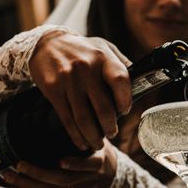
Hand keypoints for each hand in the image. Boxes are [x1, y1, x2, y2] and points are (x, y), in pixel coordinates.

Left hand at [3, 139, 118, 187]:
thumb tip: (70, 106)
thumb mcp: (101, 141)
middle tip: (19, 164)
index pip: (89, 165)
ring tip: (9, 175)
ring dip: (28, 183)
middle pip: (64, 180)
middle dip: (40, 173)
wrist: (116, 182)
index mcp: (99, 162)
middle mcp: (88, 179)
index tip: (62, 161)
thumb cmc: (102, 153)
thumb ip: (87, 131)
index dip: (76, 164)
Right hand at [29, 32, 131, 151]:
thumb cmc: (81, 50)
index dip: (125, 100)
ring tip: (98, 143)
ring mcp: (68, 79)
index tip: (125, 111)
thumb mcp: (103, 48)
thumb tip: (142, 81)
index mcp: (103, 57)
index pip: (121, 80)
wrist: (46, 44)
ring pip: (84, 118)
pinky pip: (67, 119)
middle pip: (103, 107)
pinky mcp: (53, 90)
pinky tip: (82, 141)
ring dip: (93, 136)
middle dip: (110, 127)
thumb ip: (120, 64)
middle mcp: (86, 67)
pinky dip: (76, 135)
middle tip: (112, 133)